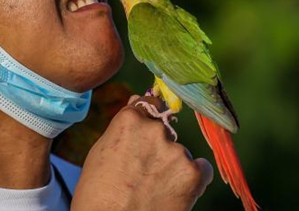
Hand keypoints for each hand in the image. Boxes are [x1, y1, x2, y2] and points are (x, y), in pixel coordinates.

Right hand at [71, 95, 213, 210]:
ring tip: (153, 190)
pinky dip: (193, 179)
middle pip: (164, 131)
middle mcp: (155, 130)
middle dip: (157, 148)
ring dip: (172, 166)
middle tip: (143, 174)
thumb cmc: (97, 195)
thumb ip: (122, 128)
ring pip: (180, 152)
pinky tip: (174, 193)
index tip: (145, 135)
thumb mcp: (101, 152)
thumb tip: (137, 104)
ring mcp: (176, 151)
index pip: (149, 105)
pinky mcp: (193, 173)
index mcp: (129, 120)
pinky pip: (201, 169)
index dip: (148, 121)